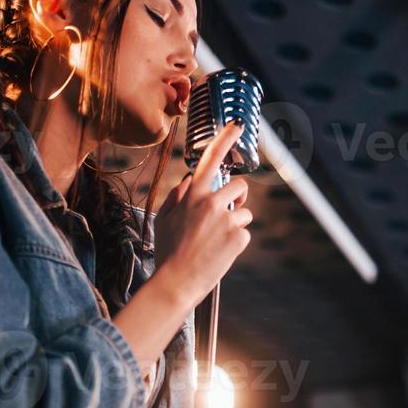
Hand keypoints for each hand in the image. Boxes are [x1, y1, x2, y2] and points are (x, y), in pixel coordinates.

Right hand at [151, 121, 252, 311]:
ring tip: (216, 241)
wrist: (176, 282)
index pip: (210, 159)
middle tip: (228, 212)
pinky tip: (220, 253)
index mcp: (192, 195)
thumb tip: (188, 182)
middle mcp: (211, 202)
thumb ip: (176, 197)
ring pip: (244, 211)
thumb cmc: (167, 252)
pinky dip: (236, 243)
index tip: (238, 124)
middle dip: (238, 197)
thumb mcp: (163, 220)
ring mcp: (226, 219)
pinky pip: (245, 233)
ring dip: (235, 223)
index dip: (225, 139)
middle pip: (239, 186)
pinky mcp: (238, 237)